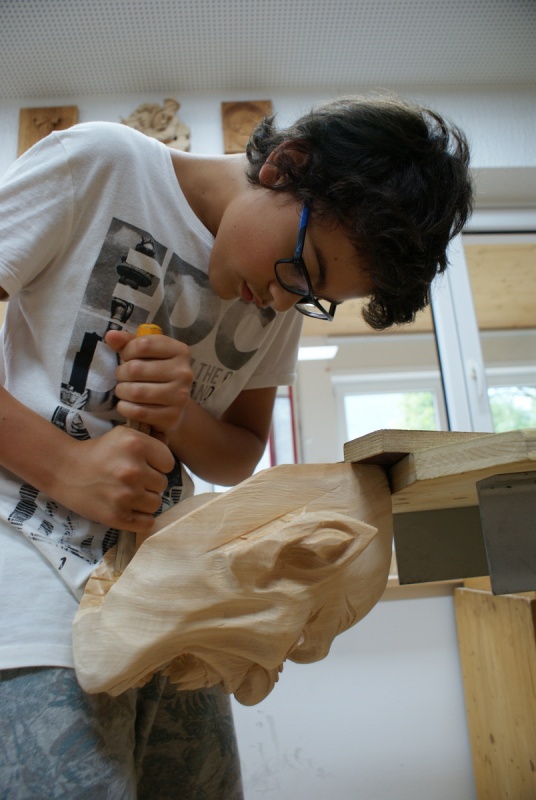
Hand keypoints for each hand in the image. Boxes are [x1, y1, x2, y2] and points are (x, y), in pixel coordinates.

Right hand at [54, 425, 174, 532]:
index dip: (157, 464)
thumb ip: (150, 440)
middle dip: (150, 482)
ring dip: (145, 500)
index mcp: (136, 444)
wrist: (65, 470)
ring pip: (156, 503)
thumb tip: (169, 446)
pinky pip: (147, 522)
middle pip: (163, 484)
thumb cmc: (99, 452)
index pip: (168, 463)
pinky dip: (140, 519)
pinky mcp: (117, 516)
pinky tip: (128, 508)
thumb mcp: (123, 435)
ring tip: (127, 492)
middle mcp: (133, 469)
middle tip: (131, 479)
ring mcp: (125, 495)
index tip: (143, 464)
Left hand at [105, 329, 192, 441]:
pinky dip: (125, 408)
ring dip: (122, 391)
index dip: (127, 351)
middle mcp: (184, 372)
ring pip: (136, 392)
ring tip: (123, 391)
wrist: (173, 406)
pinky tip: (125, 405)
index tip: (127, 357)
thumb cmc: (155, 373)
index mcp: (180, 351)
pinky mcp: (172, 416)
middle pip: (136, 369)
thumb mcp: (144, 354)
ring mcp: (180, 396)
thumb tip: (111, 336)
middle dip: (121, 373)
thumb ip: (127, 342)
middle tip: (122, 377)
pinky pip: (138, 412)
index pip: (143, 344)